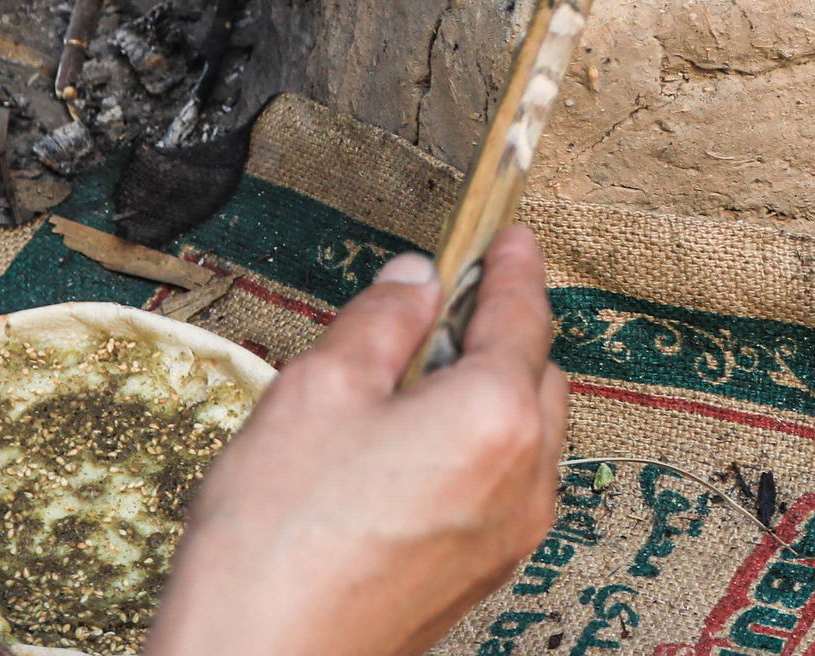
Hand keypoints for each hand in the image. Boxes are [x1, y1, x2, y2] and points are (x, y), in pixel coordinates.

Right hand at [148, 227, 566, 655]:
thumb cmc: (278, 542)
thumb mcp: (316, 392)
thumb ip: (379, 323)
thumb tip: (416, 283)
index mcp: (496, 416)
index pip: (523, 315)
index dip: (513, 265)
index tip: (510, 236)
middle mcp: (524, 479)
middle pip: (535, 375)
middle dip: (500, 331)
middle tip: (443, 304)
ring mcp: (508, 537)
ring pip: (523, 435)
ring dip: (487, 394)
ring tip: (411, 381)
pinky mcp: (479, 577)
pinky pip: (501, 487)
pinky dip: (475, 450)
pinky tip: (408, 452)